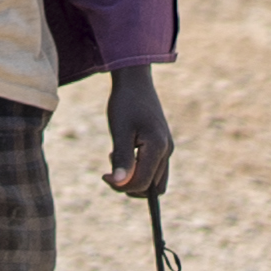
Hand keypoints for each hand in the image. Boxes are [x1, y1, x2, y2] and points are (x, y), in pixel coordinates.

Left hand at [104, 66, 174, 199]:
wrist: (135, 82)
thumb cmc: (125, 103)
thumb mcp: (120, 131)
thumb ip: (122, 158)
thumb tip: (119, 184)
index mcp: (158, 148)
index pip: (141, 184)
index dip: (120, 186)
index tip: (104, 175)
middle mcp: (167, 151)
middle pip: (152, 188)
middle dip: (129, 186)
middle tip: (110, 170)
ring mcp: (167, 149)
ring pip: (155, 182)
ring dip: (135, 179)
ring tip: (118, 158)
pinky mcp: (162, 145)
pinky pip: (154, 170)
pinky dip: (139, 170)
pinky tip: (124, 153)